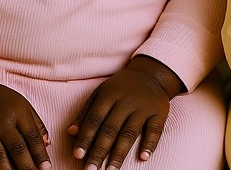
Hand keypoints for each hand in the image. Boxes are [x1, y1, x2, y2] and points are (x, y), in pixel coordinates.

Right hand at [0, 66, 51, 169]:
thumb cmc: (2, 101)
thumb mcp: (23, 106)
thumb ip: (36, 125)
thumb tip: (48, 144)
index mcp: (19, 114)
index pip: (32, 137)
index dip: (40, 154)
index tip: (47, 169)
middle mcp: (2, 123)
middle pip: (17, 149)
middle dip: (27, 166)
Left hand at [69, 55, 182, 169]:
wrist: (151, 74)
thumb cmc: (121, 87)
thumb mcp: (101, 92)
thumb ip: (86, 112)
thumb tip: (70, 132)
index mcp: (110, 95)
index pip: (95, 119)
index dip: (86, 138)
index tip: (77, 156)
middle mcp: (127, 101)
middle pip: (111, 129)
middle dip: (99, 151)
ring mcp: (144, 107)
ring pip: (130, 133)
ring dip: (119, 154)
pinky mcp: (160, 112)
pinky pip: (155, 130)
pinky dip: (150, 144)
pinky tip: (143, 158)